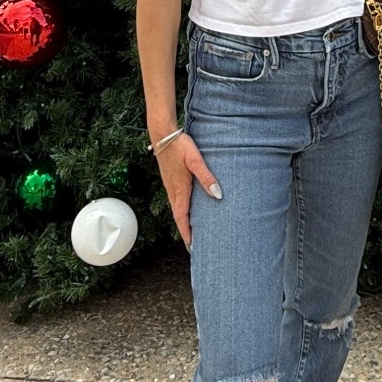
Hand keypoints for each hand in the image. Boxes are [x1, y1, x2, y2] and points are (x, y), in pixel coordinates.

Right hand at [154, 133, 220, 248]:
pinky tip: (188, 210)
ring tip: (192, 233)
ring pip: (177, 209)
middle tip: (193, 247)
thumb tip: (218, 195)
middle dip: (185, 233)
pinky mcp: (170, 180)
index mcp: (179, 189)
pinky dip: (181, 211)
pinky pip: (176, 201)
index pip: (182, 218)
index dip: (187, 234)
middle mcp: (173, 191)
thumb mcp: (196, 160)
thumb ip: (207, 177)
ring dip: (183, 223)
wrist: (162, 134)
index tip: (192, 248)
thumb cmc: (180, 146)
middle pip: (179, 217)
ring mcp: (170, 186)